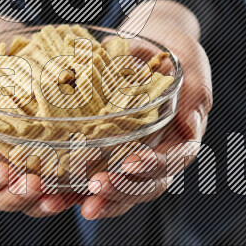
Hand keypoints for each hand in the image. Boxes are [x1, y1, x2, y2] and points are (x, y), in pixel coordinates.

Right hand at [0, 16, 82, 216]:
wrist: (2, 43)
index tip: (2, 173)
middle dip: (15, 197)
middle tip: (35, 187)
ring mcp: (15, 160)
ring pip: (23, 195)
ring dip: (40, 203)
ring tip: (58, 198)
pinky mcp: (42, 154)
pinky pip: (51, 182)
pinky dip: (63, 191)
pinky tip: (76, 190)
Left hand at [79, 0, 212, 219]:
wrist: (143, 42)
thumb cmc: (171, 48)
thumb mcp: (189, 58)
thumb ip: (196, 90)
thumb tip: (191, 126)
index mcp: (180, 139)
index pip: (171, 162)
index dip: (151, 166)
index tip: (129, 162)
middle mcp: (156, 156)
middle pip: (143, 187)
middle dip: (120, 192)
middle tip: (94, 189)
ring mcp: (129, 159)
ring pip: (116, 191)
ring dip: (94, 200)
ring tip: (64, 204)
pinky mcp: (103, 155)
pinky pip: (89, 179)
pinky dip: (71, 191)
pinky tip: (49, 195)